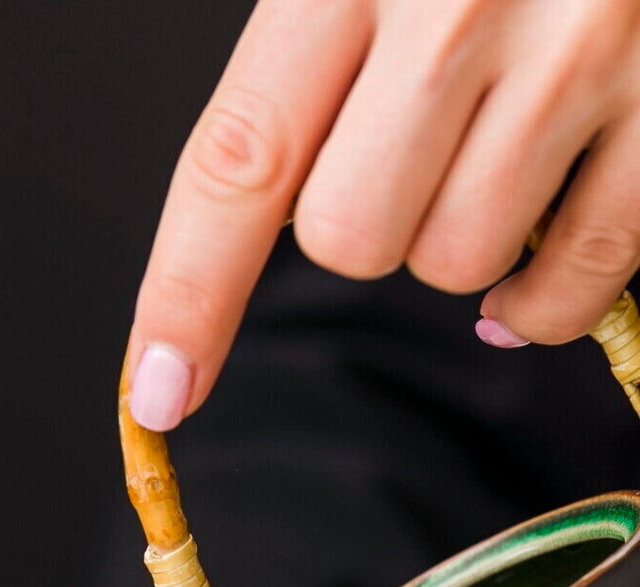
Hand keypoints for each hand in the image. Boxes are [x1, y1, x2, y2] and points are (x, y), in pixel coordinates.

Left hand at [127, 0, 639, 431]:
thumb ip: (310, 65)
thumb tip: (251, 231)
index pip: (239, 162)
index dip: (188, 295)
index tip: (160, 389)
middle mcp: (463, 1)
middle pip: (349, 239)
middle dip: (367, 225)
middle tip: (418, 144)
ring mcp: (584, 48)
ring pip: (456, 264)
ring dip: (463, 236)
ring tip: (506, 141)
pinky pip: (575, 277)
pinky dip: (548, 291)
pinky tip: (549, 224)